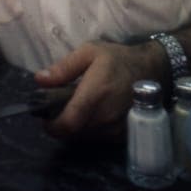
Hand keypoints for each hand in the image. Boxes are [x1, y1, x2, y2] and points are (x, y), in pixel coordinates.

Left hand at [35, 40, 159, 140]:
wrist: (151, 69)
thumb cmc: (117, 59)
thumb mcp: (89, 52)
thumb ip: (64, 68)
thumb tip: (39, 80)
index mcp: (94, 94)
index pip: (68, 124)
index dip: (52, 127)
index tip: (45, 119)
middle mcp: (105, 116)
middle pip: (73, 133)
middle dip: (62, 124)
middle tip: (60, 109)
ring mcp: (115, 128)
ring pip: (85, 138)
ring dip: (76, 128)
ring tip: (76, 110)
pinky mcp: (122, 135)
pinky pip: (98, 139)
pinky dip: (90, 131)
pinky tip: (91, 115)